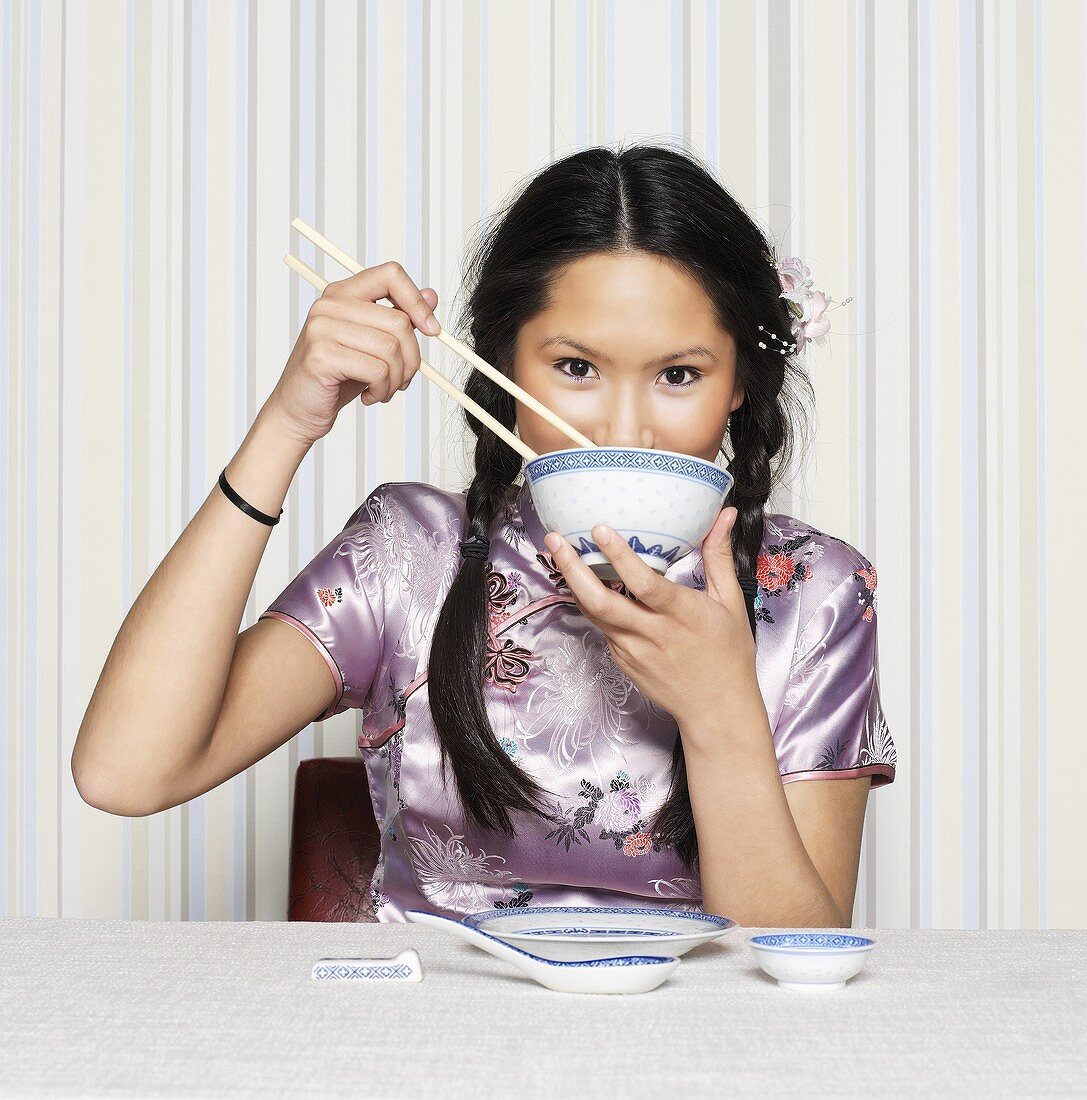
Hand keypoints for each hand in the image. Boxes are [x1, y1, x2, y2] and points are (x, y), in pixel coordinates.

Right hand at [265, 260, 440, 447]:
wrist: (299, 410)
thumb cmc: (337, 378)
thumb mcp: (373, 345)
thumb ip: (398, 318)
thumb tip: (431, 296)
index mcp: (343, 293)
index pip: (391, 275)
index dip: (417, 301)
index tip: (432, 329)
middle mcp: (329, 304)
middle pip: (399, 321)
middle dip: (412, 359)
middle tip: (401, 379)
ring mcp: (322, 328)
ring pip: (391, 349)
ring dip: (396, 379)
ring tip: (383, 390)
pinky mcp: (322, 355)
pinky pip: (376, 370)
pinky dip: (382, 390)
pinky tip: (369, 396)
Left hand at [542, 506, 756, 731]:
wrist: (716, 710)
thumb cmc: (728, 654)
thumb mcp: (731, 603)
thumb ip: (718, 556)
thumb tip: (724, 514)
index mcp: (681, 614)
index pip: (644, 583)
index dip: (619, 555)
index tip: (599, 529)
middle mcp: (651, 633)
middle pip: (601, 601)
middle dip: (572, 569)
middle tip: (554, 540)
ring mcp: (632, 650)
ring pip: (593, 613)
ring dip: (573, 583)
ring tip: (558, 553)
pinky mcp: (621, 661)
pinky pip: (602, 627)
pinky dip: (591, 604)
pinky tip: (582, 583)